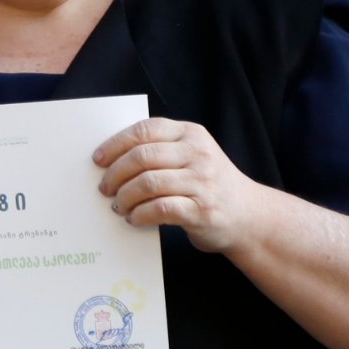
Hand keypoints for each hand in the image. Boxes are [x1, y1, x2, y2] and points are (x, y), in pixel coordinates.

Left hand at [93, 117, 263, 254]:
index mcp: (191, 134)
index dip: (116, 143)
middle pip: (142, 156)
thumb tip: (110, 160)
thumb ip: (161, 151)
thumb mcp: (192, 156)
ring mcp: (202, 182)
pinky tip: (134, 219)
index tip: (98, 159)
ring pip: (148, 183)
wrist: (250, 216)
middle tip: (104, 188)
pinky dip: (140, 214)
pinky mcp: (202, 210)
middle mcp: (198, 153)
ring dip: (125, 197)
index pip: (145, 129)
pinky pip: (160, 209)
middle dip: (116, 173)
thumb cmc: (208, 185)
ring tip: (118, 206)